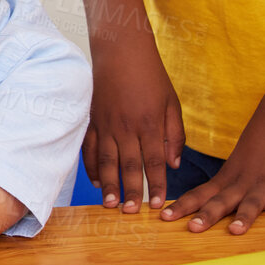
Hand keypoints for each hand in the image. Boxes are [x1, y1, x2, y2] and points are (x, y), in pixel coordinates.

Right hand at [84, 41, 183, 210]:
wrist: (121, 51)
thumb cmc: (151, 76)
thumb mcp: (172, 103)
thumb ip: (175, 135)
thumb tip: (173, 164)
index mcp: (149, 124)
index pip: (154, 162)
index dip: (157, 185)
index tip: (159, 205)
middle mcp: (126, 127)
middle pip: (128, 165)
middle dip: (131, 191)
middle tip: (131, 213)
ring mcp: (106, 124)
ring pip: (106, 160)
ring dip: (108, 184)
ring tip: (109, 204)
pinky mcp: (92, 119)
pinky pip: (90, 147)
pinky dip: (91, 165)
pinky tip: (96, 180)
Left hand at [160, 108, 264, 233]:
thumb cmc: (257, 147)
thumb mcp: (234, 166)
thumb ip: (224, 186)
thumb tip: (208, 202)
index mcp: (226, 180)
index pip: (199, 194)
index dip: (181, 206)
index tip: (163, 217)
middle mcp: (240, 184)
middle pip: (220, 202)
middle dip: (206, 215)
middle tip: (191, 228)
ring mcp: (263, 184)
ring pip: (251, 203)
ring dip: (243, 216)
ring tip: (235, 230)